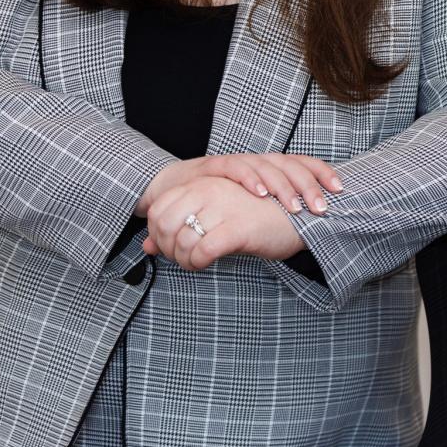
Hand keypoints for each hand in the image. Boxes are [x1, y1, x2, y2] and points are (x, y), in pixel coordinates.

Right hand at [134, 152, 340, 218]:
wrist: (172, 189)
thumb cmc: (219, 200)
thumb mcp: (252, 207)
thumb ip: (275, 213)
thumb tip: (312, 226)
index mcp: (270, 168)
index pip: (301, 163)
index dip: (322, 172)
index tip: (340, 190)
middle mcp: (256, 160)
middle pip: (289, 164)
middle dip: (308, 185)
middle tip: (321, 207)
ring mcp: (236, 161)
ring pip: (267, 166)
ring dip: (283, 186)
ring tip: (296, 207)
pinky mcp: (213, 165)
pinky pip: (235, 168)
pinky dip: (250, 179)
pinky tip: (261, 194)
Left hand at [142, 175, 307, 270]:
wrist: (299, 217)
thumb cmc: (257, 216)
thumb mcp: (216, 214)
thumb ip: (181, 226)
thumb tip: (146, 247)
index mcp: (204, 183)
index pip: (159, 209)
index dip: (157, 233)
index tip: (169, 247)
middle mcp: (210, 191)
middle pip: (164, 224)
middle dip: (166, 248)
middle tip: (180, 258)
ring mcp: (223, 208)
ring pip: (182, 241)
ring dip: (183, 260)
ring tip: (195, 263)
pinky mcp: (237, 229)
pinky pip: (202, 251)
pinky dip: (197, 263)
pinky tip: (206, 263)